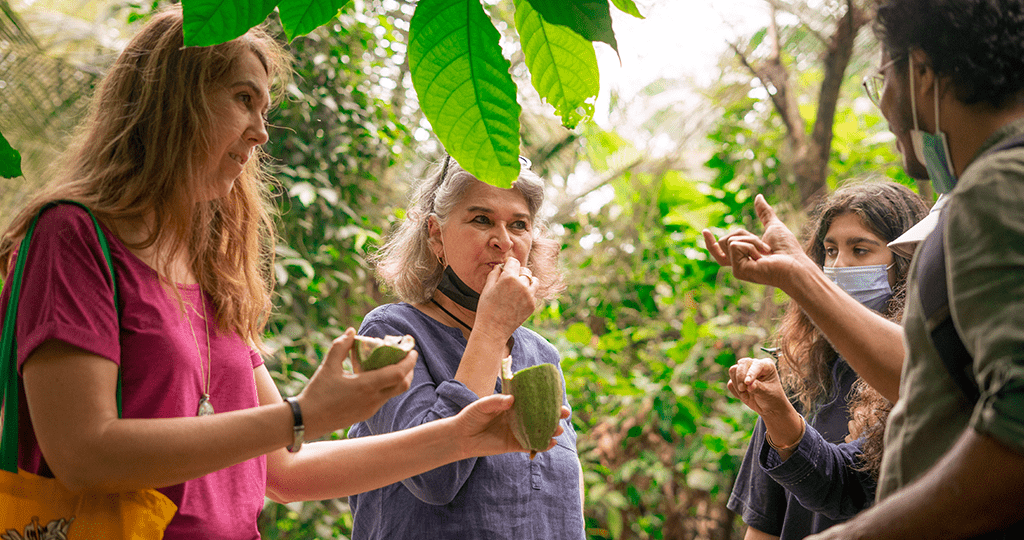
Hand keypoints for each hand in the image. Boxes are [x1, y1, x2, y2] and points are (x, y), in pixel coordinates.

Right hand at [298, 328, 416, 438]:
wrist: (307, 420)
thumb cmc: (317, 392)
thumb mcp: (328, 366)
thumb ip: (341, 346)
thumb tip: (352, 331)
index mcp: (366, 386)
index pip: (398, 374)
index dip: (409, 361)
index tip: (412, 350)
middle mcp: (373, 400)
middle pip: (403, 385)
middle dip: (409, 370)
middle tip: (407, 356)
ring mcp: (371, 409)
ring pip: (394, 393)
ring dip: (399, 378)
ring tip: (393, 364)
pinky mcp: (366, 414)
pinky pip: (383, 398)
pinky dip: (387, 386)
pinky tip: (377, 377)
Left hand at [454, 395, 569, 457]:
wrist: (461, 436)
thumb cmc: (471, 416)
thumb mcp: (482, 405)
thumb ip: (496, 401)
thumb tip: (512, 400)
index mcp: (514, 404)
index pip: (533, 400)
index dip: (547, 399)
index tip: (558, 397)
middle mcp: (519, 417)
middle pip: (541, 415)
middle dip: (555, 415)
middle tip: (564, 413)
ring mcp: (518, 431)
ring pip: (539, 430)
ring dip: (551, 430)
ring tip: (558, 429)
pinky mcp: (515, 445)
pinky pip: (531, 445)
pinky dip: (542, 445)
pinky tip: (550, 443)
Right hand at [474, 257, 538, 340]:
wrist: (493, 330)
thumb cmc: (486, 308)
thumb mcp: (487, 288)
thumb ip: (494, 274)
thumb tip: (500, 266)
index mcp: (509, 278)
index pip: (514, 262)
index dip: (509, 263)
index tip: (506, 267)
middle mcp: (522, 285)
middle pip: (525, 270)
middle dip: (518, 272)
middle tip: (510, 280)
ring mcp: (529, 295)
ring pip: (533, 280)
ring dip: (527, 281)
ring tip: (517, 287)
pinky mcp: (532, 305)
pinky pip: (534, 293)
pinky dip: (528, 293)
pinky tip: (518, 299)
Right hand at [702, 194, 814, 290]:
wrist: (794, 264)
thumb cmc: (788, 250)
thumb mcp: (773, 226)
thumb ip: (764, 213)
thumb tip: (759, 197)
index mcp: (744, 257)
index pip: (720, 250)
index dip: (710, 242)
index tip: (704, 230)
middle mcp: (738, 264)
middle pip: (725, 239)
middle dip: (744, 234)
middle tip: (764, 247)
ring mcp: (737, 269)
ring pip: (730, 240)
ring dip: (751, 240)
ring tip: (766, 252)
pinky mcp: (738, 271)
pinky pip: (735, 245)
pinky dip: (751, 246)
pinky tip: (762, 258)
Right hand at [727, 357, 790, 416]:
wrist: (768, 407)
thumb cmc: (772, 398)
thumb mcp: (768, 394)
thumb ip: (758, 388)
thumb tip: (749, 385)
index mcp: (766, 365)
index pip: (756, 364)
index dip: (750, 373)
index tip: (747, 383)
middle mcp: (754, 365)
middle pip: (742, 363)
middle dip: (740, 377)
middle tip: (743, 389)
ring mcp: (744, 371)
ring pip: (733, 371)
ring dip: (737, 385)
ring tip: (746, 396)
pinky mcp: (736, 379)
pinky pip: (730, 383)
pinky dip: (735, 392)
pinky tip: (744, 396)